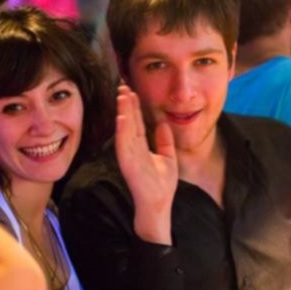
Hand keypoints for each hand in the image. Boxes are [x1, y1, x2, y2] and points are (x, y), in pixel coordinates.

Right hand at [115, 85, 177, 243]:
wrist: (158, 205)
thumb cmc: (161, 186)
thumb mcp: (168, 158)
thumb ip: (164, 142)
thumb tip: (163, 124)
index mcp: (140, 147)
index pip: (136, 122)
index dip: (134, 106)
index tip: (131, 89)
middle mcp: (132, 149)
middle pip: (129, 122)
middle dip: (126, 103)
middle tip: (123, 85)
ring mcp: (129, 156)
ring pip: (125, 129)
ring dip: (123, 112)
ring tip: (122, 95)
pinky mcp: (128, 164)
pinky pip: (124, 145)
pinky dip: (123, 131)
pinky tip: (123, 117)